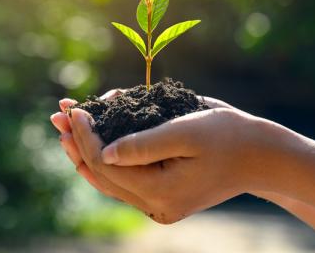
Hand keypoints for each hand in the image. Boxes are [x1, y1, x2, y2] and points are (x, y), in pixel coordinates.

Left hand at [50, 92, 268, 222]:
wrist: (258, 156)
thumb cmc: (227, 135)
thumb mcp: (187, 131)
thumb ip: (144, 143)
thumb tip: (103, 151)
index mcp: (162, 191)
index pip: (107, 164)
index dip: (86, 136)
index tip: (75, 109)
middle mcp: (155, 205)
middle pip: (102, 174)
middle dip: (77, 143)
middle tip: (56, 115)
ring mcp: (158, 204)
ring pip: (109, 179)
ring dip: (85, 151)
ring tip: (65, 127)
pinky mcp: (161, 196)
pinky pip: (124, 179)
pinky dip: (105, 157)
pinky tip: (90, 141)